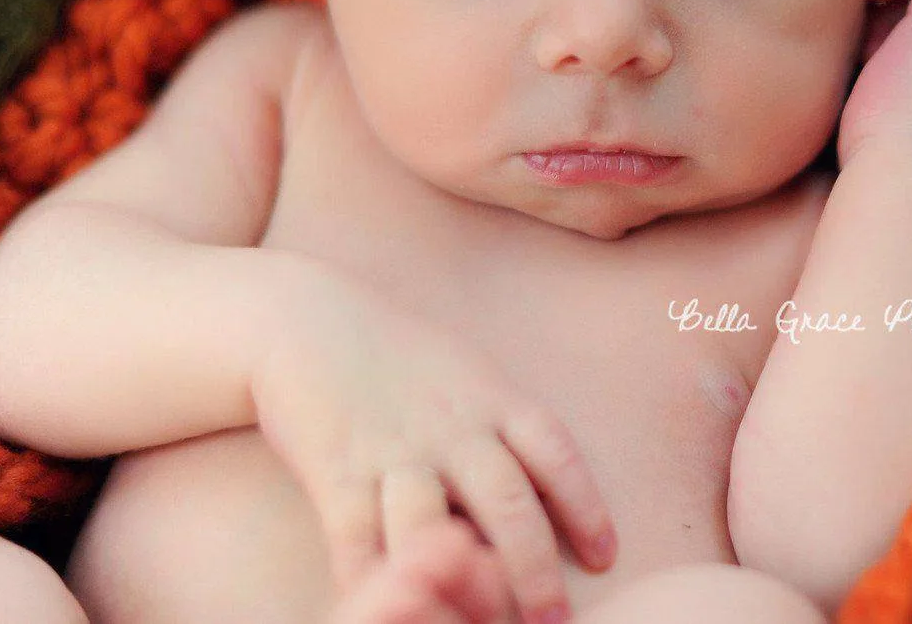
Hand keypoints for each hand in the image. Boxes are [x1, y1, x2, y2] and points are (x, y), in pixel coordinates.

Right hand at [248, 273, 616, 621]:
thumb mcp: (469, 375)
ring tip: (483, 623)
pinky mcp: (337, 470)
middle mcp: (453, 427)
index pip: (555, 454)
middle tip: (552, 618)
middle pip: (507, 503)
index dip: (585, 506)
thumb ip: (504, 429)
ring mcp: (394, 450)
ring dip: (459, 585)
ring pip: (434, 530)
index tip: (604, 556)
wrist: (307, 318)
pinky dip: (372, 581)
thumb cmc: (399, 357)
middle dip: (533, 568)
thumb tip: (545, 499)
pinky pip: (356, 538)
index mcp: (494, 400)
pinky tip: (392, 607)